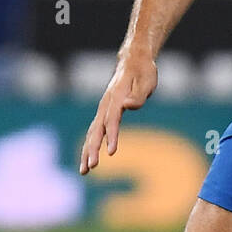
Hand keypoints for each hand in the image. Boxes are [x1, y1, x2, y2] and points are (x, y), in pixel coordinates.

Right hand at [79, 50, 157, 173]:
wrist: (134, 60)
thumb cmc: (144, 71)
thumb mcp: (148, 80)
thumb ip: (139, 95)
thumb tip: (128, 106)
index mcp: (117, 97)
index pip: (112, 120)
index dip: (111, 136)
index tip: (110, 152)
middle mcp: (106, 104)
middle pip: (97, 130)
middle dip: (92, 150)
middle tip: (88, 169)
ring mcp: (103, 108)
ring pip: (92, 133)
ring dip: (87, 152)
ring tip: (83, 171)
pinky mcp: (104, 112)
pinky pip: (94, 131)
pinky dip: (89, 145)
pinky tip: (87, 159)